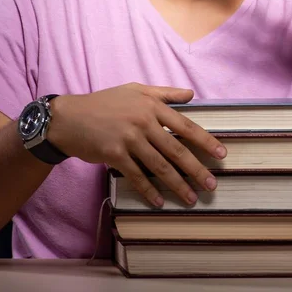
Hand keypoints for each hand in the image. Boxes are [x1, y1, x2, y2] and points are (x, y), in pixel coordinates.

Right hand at [48, 83, 226, 206]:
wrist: (69, 117)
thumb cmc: (105, 102)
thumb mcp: (136, 89)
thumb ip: (165, 93)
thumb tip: (191, 94)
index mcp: (152, 106)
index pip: (185, 125)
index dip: (205, 141)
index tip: (221, 153)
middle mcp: (143, 122)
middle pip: (176, 149)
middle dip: (196, 169)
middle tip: (211, 184)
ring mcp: (129, 139)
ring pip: (159, 166)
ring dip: (177, 184)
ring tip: (191, 198)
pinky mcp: (114, 155)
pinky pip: (136, 176)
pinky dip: (148, 191)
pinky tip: (159, 202)